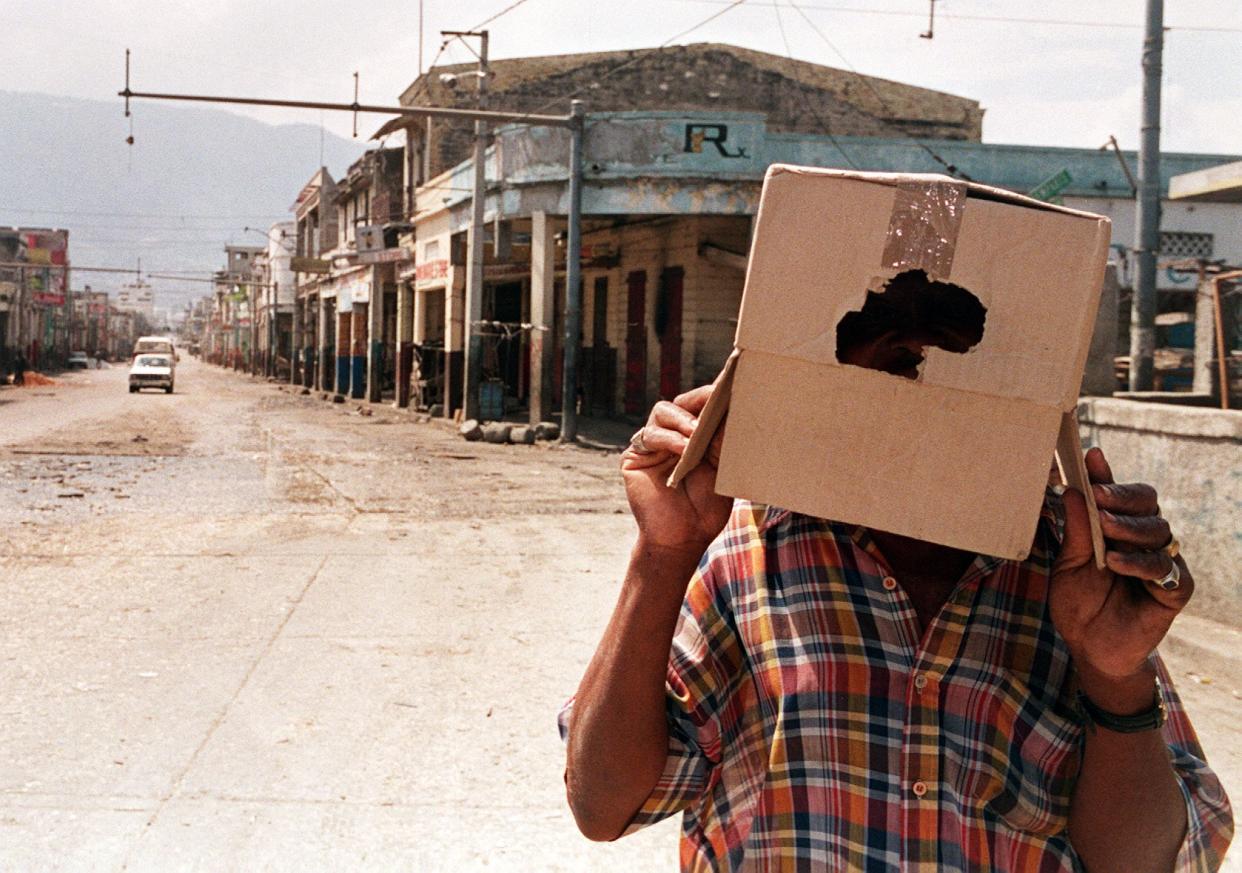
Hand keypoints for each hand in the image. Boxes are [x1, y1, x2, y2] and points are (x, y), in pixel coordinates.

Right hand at [621, 386, 731, 554]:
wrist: (683, 540)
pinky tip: (683, 448)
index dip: (713, 394)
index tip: (731, 384)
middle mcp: (672, 436)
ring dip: (681, 419)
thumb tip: (733, 410)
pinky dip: (667, 439)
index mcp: (694, 437)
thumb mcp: (721, 469)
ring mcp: (652, 446)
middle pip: (680, 403)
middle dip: (698, 400)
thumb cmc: (705, 509)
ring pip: (661, 412)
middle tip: (716, 399)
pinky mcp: (634, 458)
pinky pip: (648, 436)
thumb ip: (722, 441)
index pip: (701, 406)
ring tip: (697, 432)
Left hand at [1050, 448, 1192, 704]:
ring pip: (1158, 530)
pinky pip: (1165, 568)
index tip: (1091, 457)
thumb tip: (1072, 491)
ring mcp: (1161, 561)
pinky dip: (1140, 563)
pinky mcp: (1174, 588)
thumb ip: (1075, 530)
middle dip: (1121, 496)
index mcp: (1116, 527)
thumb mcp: (1068, 565)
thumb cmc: (1079, 603)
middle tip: (1098, 496)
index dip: (1107, 474)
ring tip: (1104, 529)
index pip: (1117, 493)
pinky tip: (1116, 562)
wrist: (1091, 648)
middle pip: (1146, 502)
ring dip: (1129, 527)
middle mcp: (1143, 538)